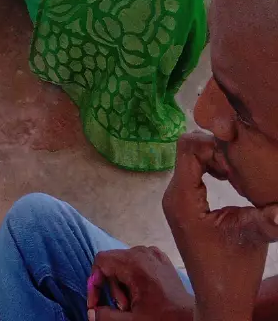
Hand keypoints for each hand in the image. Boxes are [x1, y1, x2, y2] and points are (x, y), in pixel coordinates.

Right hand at [87, 247, 193, 319]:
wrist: (193, 318)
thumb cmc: (165, 318)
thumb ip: (105, 316)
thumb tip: (91, 312)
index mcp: (135, 263)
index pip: (101, 262)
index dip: (94, 283)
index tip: (96, 303)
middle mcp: (143, 252)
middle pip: (111, 264)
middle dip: (111, 288)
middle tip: (123, 308)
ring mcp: (153, 254)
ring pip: (122, 265)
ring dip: (122, 286)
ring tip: (133, 304)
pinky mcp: (160, 259)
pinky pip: (135, 264)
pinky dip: (133, 279)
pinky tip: (141, 295)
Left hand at [164, 132, 277, 319]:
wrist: (219, 295)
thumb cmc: (233, 268)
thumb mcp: (253, 235)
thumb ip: (268, 213)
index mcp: (182, 197)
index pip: (188, 147)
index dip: (215, 144)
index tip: (239, 159)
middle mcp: (173, 194)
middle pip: (189, 149)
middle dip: (217, 150)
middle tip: (242, 167)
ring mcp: (177, 199)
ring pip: (192, 159)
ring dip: (217, 160)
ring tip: (239, 176)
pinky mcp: (185, 204)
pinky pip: (195, 173)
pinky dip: (215, 170)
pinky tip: (233, 182)